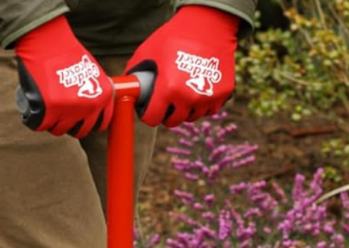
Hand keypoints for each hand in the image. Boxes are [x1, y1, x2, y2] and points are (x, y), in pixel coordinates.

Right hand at [14, 16, 112, 138]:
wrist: (49, 43)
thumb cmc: (68, 54)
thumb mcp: (93, 72)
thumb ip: (95, 91)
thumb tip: (95, 108)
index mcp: (103, 97)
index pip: (100, 124)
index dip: (89, 124)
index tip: (80, 121)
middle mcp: (89, 107)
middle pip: (79, 131)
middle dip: (69, 125)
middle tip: (60, 114)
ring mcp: (69, 111)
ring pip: (59, 130)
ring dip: (52, 122)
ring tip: (48, 107)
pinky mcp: (48, 111)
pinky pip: (41, 125)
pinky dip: (37, 119)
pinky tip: (37, 107)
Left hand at [126, 5, 240, 127]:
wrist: (208, 24)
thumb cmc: (174, 37)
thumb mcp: (147, 53)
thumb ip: (135, 75)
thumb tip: (125, 91)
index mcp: (168, 90)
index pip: (153, 119)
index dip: (149, 114)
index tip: (150, 108)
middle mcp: (189, 97)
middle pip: (173, 121)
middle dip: (167, 112)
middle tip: (166, 101)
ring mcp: (208, 96)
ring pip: (191, 117)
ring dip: (185, 110)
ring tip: (182, 94)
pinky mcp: (224, 93)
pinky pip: (209, 109)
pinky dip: (203, 104)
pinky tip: (197, 91)